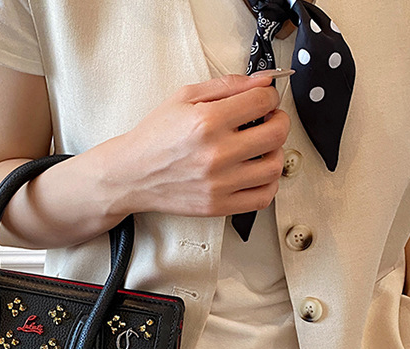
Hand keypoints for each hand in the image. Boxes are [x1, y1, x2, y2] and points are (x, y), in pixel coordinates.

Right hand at [107, 74, 290, 217]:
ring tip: (262, 149)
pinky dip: (268, 185)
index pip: (263, 102)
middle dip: (278, 121)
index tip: (263, 101)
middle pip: (276, 134)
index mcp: (207, 122)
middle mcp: (216, 154)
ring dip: (275, 154)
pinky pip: (262, 198)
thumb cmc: (154, 138)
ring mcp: (219, 184)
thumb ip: (227, 86)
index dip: (268, 97)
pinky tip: (257, 174)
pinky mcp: (218, 205)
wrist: (131, 174)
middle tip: (269, 121)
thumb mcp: (184, 98)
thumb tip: (262, 81)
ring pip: (274, 168)